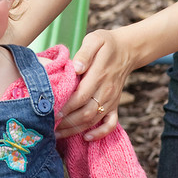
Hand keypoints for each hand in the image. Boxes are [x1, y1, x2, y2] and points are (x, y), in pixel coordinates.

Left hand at [55, 26, 138, 140]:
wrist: (128, 49)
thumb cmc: (106, 43)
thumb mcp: (95, 40)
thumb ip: (85, 53)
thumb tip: (77, 67)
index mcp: (99, 75)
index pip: (81, 96)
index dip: (66, 106)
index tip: (52, 112)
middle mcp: (106, 90)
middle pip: (86, 112)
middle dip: (67, 122)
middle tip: (49, 126)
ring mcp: (111, 99)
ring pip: (94, 120)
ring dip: (76, 130)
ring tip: (59, 134)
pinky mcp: (115, 104)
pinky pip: (111, 123)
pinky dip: (100, 133)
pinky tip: (86, 138)